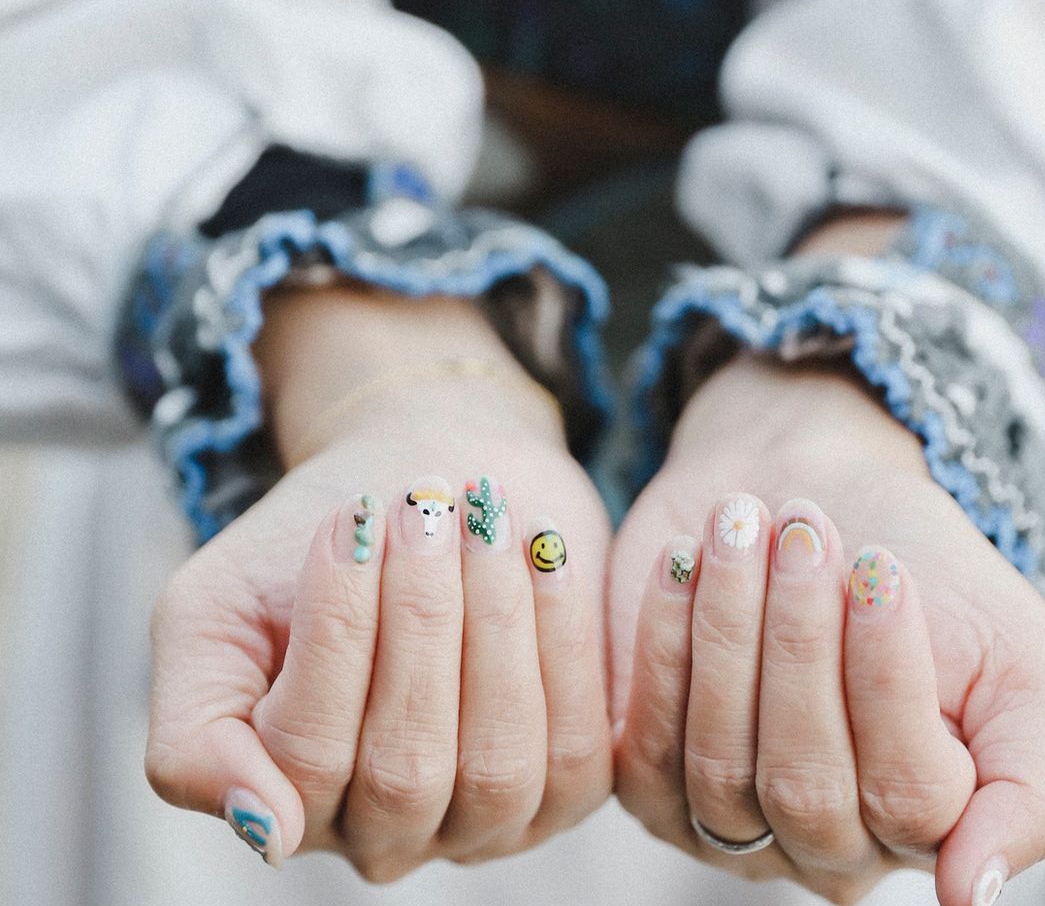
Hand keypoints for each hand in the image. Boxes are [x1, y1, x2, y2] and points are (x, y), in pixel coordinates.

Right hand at [145, 288, 612, 878]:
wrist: (431, 483)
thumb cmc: (322, 539)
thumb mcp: (212, 612)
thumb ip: (193, 731)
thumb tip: (263, 828)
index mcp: (284, 799)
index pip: (306, 753)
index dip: (336, 631)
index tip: (352, 519)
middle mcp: (383, 833)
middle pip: (405, 769)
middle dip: (420, 621)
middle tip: (424, 507)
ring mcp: (482, 822)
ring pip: (498, 766)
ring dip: (495, 625)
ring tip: (483, 519)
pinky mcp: (569, 784)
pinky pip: (579, 746)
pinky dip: (564, 640)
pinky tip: (545, 553)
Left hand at [609, 355, 1044, 905]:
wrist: (809, 490)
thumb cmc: (919, 565)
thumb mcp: (1016, 658)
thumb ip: (1024, 786)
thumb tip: (974, 895)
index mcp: (925, 827)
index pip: (906, 794)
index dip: (887, 676)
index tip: (880, 565)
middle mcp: (825, 845)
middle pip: (804, 783)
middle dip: (799, 642)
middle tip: (802, 530)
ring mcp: (729, 822)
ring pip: (721, 763)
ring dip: (727, 629)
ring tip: (741, 523)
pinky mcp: (649, 775)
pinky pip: (645, 743)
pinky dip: (663, 642)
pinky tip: (683, 559)